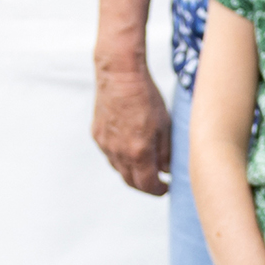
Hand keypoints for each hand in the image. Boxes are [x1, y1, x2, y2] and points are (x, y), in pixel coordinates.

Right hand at [94, 63, 172, 194]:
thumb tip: (167, 171)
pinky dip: (121, 158)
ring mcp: (105, 144)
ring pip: (119, 169)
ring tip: (144, 167)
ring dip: (132, 173)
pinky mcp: (97, 135)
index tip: (166, 187)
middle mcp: (118, 152)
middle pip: (131, 182)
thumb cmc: (146, 96)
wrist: (119, 74)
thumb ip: (166, 152)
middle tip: (157, 183)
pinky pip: (109, 155)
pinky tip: (130, 150)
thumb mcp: (165, 125)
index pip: (148, 185)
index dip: (159, 190)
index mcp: (138, 152)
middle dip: (145, 186)